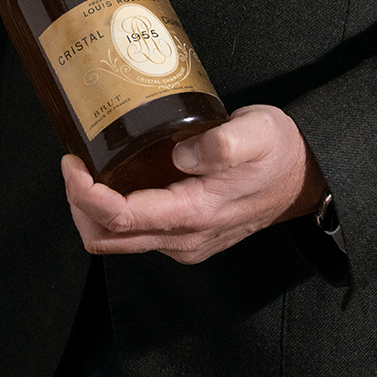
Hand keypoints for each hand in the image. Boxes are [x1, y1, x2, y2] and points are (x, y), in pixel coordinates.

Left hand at [61, 104, 325, 265]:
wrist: (304, 178)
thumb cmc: (279, 151)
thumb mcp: (256, 134)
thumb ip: (222, 143)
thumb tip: (182, 154)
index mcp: (196, 214)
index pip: (123, 219)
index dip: (86, 195)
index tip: (72, 163)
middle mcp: (184, 239)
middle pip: (109, 240)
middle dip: (78, 206)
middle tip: (72, 164)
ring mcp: (183, 242)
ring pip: (118, 241)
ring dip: (92, 210)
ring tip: (88, 167)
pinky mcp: (184, 234)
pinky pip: (136, 233)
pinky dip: (113, 210)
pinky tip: (115, 177)